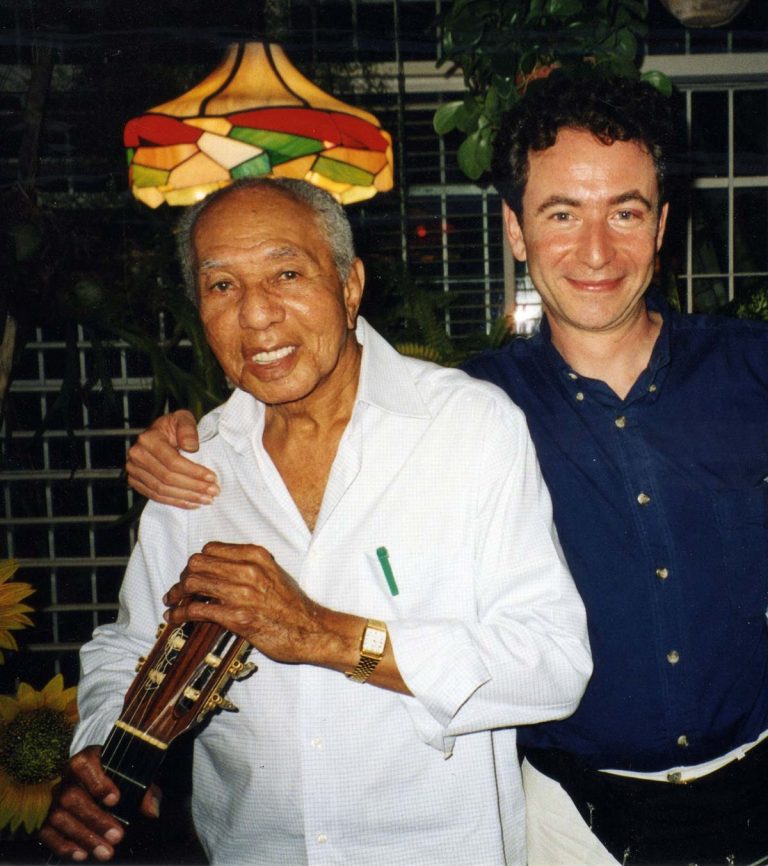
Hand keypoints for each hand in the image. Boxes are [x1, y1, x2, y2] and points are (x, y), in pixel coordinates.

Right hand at [39, 746, 159, 861]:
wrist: (99, 778)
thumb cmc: (118, 775)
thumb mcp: (133, 776)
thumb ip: (144, 790)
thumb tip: (153, 811)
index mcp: (87, 758)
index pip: (84, 765)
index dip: (98, 783)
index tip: (115, 800)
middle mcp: (66, 776)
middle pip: (72, 797)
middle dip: (95, 819)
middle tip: (117, 836)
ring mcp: (54, 797)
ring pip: (59, 817)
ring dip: (83, 837)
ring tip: (106, 852)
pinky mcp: (46, 818)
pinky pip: (47, 833)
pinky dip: (63, 846)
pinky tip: (82, 855)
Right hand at [125, 410, 218, 508]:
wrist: (159, 433)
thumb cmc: (173, 427)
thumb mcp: (183, 418)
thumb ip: (188, 429)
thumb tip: (191, 447)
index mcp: (148, 439)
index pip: (172, 461)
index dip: (193, 472)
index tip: (212, 477)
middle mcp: (137, 455)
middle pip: (167, 478)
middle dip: (193, 487)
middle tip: (213, 491)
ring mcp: (134, 470)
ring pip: (162, 490)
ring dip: (186, 497)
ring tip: (206, 499)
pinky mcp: (136, 482)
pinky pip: (156, 496)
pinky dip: (175, 502)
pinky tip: (192, 503)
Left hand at [164, 541, 347, 665]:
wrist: (311, 630)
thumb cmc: (293, 605)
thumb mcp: (273, 573)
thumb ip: (248, 567)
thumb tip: (220, 571)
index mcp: (256, 555)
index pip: (211, 549)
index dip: (196, 562)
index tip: (191, 573)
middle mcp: (248, 569)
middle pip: (197, 563)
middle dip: (182, 577)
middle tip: (178, 590)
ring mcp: (242, 593)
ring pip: (192, 583)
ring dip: (176, 594)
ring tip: (171, 603)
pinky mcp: (237, 617)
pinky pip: (197, 609)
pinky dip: (180, 613)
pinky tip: (175, 618)